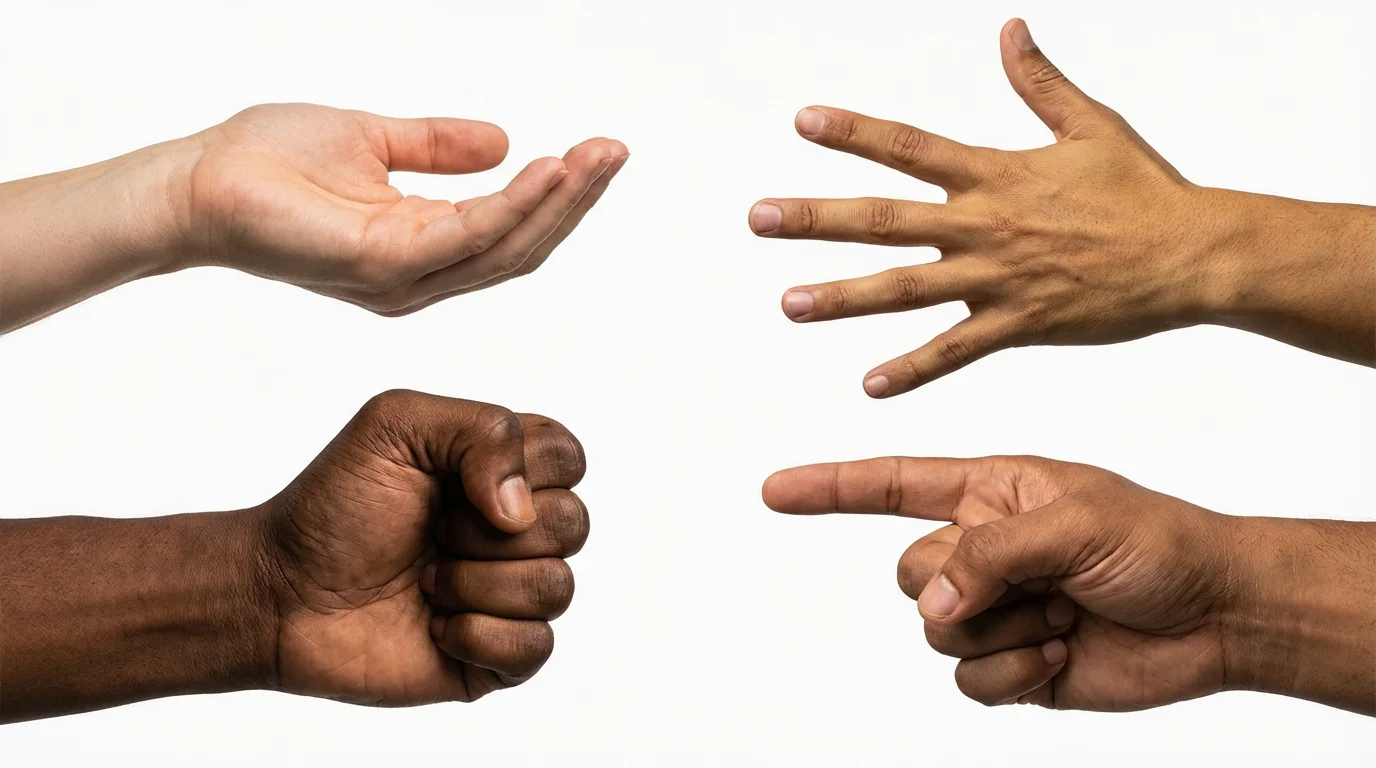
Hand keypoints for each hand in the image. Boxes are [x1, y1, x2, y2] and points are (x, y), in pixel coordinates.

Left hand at [177, 103, 627, 313]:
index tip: (598, 151)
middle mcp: (422, 275)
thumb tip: (504, 141)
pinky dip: (516, 204)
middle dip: (576, 200)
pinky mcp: (385, 265)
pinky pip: (469, 235)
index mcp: (422, 247)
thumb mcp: (375, 142)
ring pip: (508, 247)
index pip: (510, 231)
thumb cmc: (269, 164)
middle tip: (615, 151)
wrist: (197, 181)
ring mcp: (406, 278)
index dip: (559, 196)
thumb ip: (438, 147)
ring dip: (561, 202)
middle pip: (523, 247)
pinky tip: (548, 169)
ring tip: (598, 156)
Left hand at [258, 390, 588, 704]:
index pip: (569, 457)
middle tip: (432, 533)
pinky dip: (477, 635)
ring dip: (475, 583)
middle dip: (487, 531)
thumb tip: (520, 509)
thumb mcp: (396, 423)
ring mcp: (511, 597)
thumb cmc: (333, 505)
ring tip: (424, 582)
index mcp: (505, 471)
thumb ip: (483, 429)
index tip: (455, 479)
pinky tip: (434, 627)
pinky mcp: (497, 658)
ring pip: (556, 587)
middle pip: (573, 523)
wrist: (279, 591)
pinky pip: (536, 648)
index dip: (522, 469)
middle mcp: (518, 532)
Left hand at [750, 18, 1258, 396]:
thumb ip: (1040, 82)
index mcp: (996, 173)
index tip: (802, 121)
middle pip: (884, 218)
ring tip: (790, 302)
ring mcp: (998, 278)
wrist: (1193, 254)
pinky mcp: (1020, 324)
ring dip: (844, 296)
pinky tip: (869, 384)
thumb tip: (1010, 29)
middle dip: (818, 217)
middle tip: (759, 218)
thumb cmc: (1144, 188)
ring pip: (905, 288)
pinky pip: (956, 351)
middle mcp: (985, 224)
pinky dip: (914, 369)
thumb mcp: (1091, 125)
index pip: (909, 146)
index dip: (854, 131)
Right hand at [763, 456, 1238, 711]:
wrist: (1217, 616)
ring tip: (1062, 614)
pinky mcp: (1011, 664)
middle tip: (1034, 583)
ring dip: (999, 630)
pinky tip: (1061, 650)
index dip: (830, 488)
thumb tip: (934, 603)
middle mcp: (981, 550)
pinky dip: (1011, 673)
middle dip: (961, 584)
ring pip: (933, 632)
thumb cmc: (1159, 544)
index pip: (892, 487)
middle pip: (908, 572)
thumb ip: (990, 553)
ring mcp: (994, 609)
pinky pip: (966, 681)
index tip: (775, 491)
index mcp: (989, 493)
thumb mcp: (1075, 522)